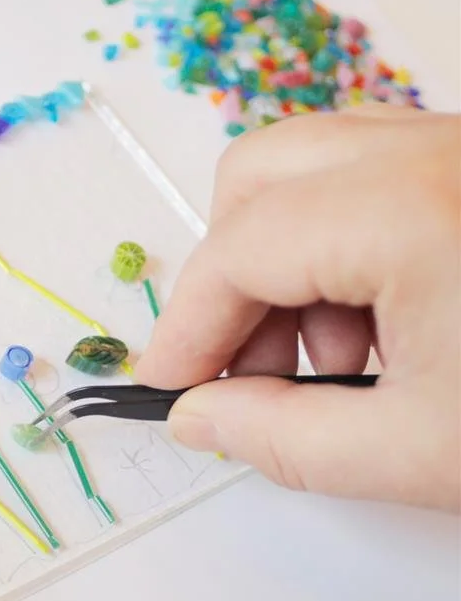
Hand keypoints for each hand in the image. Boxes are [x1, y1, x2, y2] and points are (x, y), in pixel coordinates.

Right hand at [136, 105, 459, 510]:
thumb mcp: (425, 455)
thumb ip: (284, 440)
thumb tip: (195, 418)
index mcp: (415, 208)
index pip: (243, 249)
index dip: (188, 324)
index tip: (169, 387)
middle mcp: (432, 147)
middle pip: (258, 178)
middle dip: (227, 277)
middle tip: (243, 366)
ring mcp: (456, 145)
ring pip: (306, 169)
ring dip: (280, 261)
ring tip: (328, 356)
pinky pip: (362, 177)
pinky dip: (333, 244)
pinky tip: (376, 320)